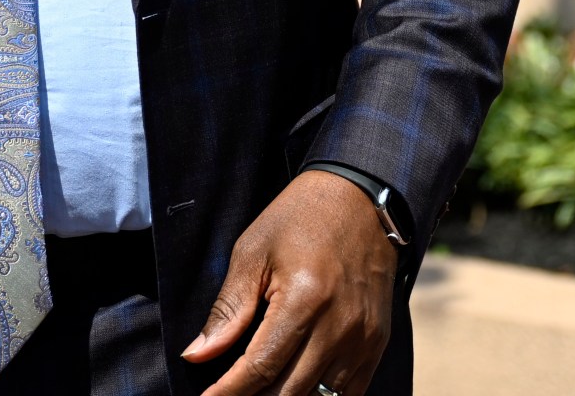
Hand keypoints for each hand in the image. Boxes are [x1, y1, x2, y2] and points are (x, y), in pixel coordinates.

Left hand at [186, 171, 397, 395]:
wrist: (361, 198)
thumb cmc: (300, 218)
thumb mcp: (253, 252)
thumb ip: (229, 309)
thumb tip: (198, 355)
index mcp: (305, 299)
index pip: (260, 368)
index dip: (228, 392)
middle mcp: (340, 326)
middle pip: (288, 392)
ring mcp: (363, 339)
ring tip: (257, 393)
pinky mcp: (376, 343)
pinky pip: (349, 393)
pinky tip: (293, 389)